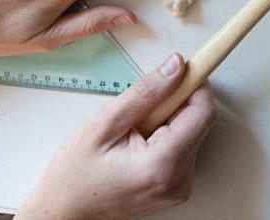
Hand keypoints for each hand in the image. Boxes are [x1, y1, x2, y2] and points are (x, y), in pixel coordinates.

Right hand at [18, 53, 215, 219]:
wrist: (66, 210)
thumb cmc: (75, 174)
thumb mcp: (104, 122)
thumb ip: (145, 92)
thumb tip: (176, 67)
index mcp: (162, 165)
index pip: (203, 111)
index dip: (196, 83)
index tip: (188, 65)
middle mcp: (179, 180)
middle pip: (199, 119)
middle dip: (175, 101)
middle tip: (141, 107)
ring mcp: (180, 186)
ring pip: (192, 130)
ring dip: (169, 118)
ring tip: (134, 130)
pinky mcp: (177, 184)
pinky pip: (184, 144)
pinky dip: (166, 133)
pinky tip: (140, 141)